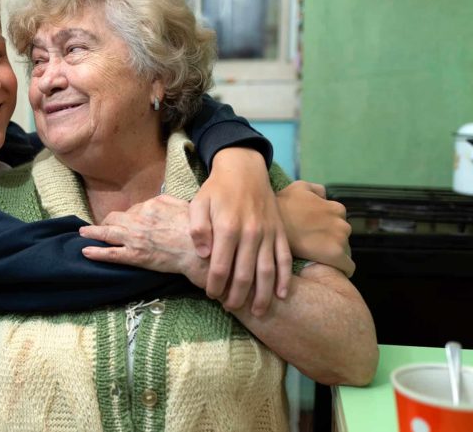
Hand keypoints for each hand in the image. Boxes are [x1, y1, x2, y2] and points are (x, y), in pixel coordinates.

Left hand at [79, 195, 208, 287]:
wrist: (200, 251)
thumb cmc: (196, 230)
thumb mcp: (182, 205)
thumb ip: (166, 201)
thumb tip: (157, 201)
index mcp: (150, 206)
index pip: (132, 210)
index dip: (128, 216)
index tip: (127, 221)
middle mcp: (138, 219)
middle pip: (115, 218)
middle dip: (108, 222)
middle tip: (103, 226)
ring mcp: (134, 238)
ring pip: (107, 233)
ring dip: (92, 232)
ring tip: (83, 233)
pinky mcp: (134, 256)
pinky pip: (110, 253)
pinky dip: (96, 252)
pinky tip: (85, 250)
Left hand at [189, 148, 291, 316]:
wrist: (244, 169)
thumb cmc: (217, 189)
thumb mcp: (198, 203)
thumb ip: (197, 229)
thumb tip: (204, 255)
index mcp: (228, 227)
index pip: (221, 267)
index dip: (215, 285)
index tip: (211, 295)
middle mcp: (251, 233)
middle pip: (244, 274)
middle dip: (237, 296)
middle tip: (230, 308)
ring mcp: (268, 233)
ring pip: (267, 271)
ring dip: (263, 295)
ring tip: (258, 313)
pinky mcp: (280, 232)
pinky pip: (285, 259)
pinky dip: (285, 279)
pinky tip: (282, 295)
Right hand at [276, 181, 354, 276]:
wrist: (270, 227)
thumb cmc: (283, 206)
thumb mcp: (298, 187)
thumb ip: (316, 190)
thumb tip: (324, 197)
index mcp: (336, 208)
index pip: (339, 221)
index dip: (326, 227)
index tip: (313, 232)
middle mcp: (342, 223)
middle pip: (342, 236)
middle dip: (330, 240)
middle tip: (312, 244)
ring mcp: (340, 240)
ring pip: (344, 251)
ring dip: (332, 253)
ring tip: (316, 256)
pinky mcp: (336, 256)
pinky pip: (348, 267)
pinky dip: (342, 268)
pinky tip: (331, 269)